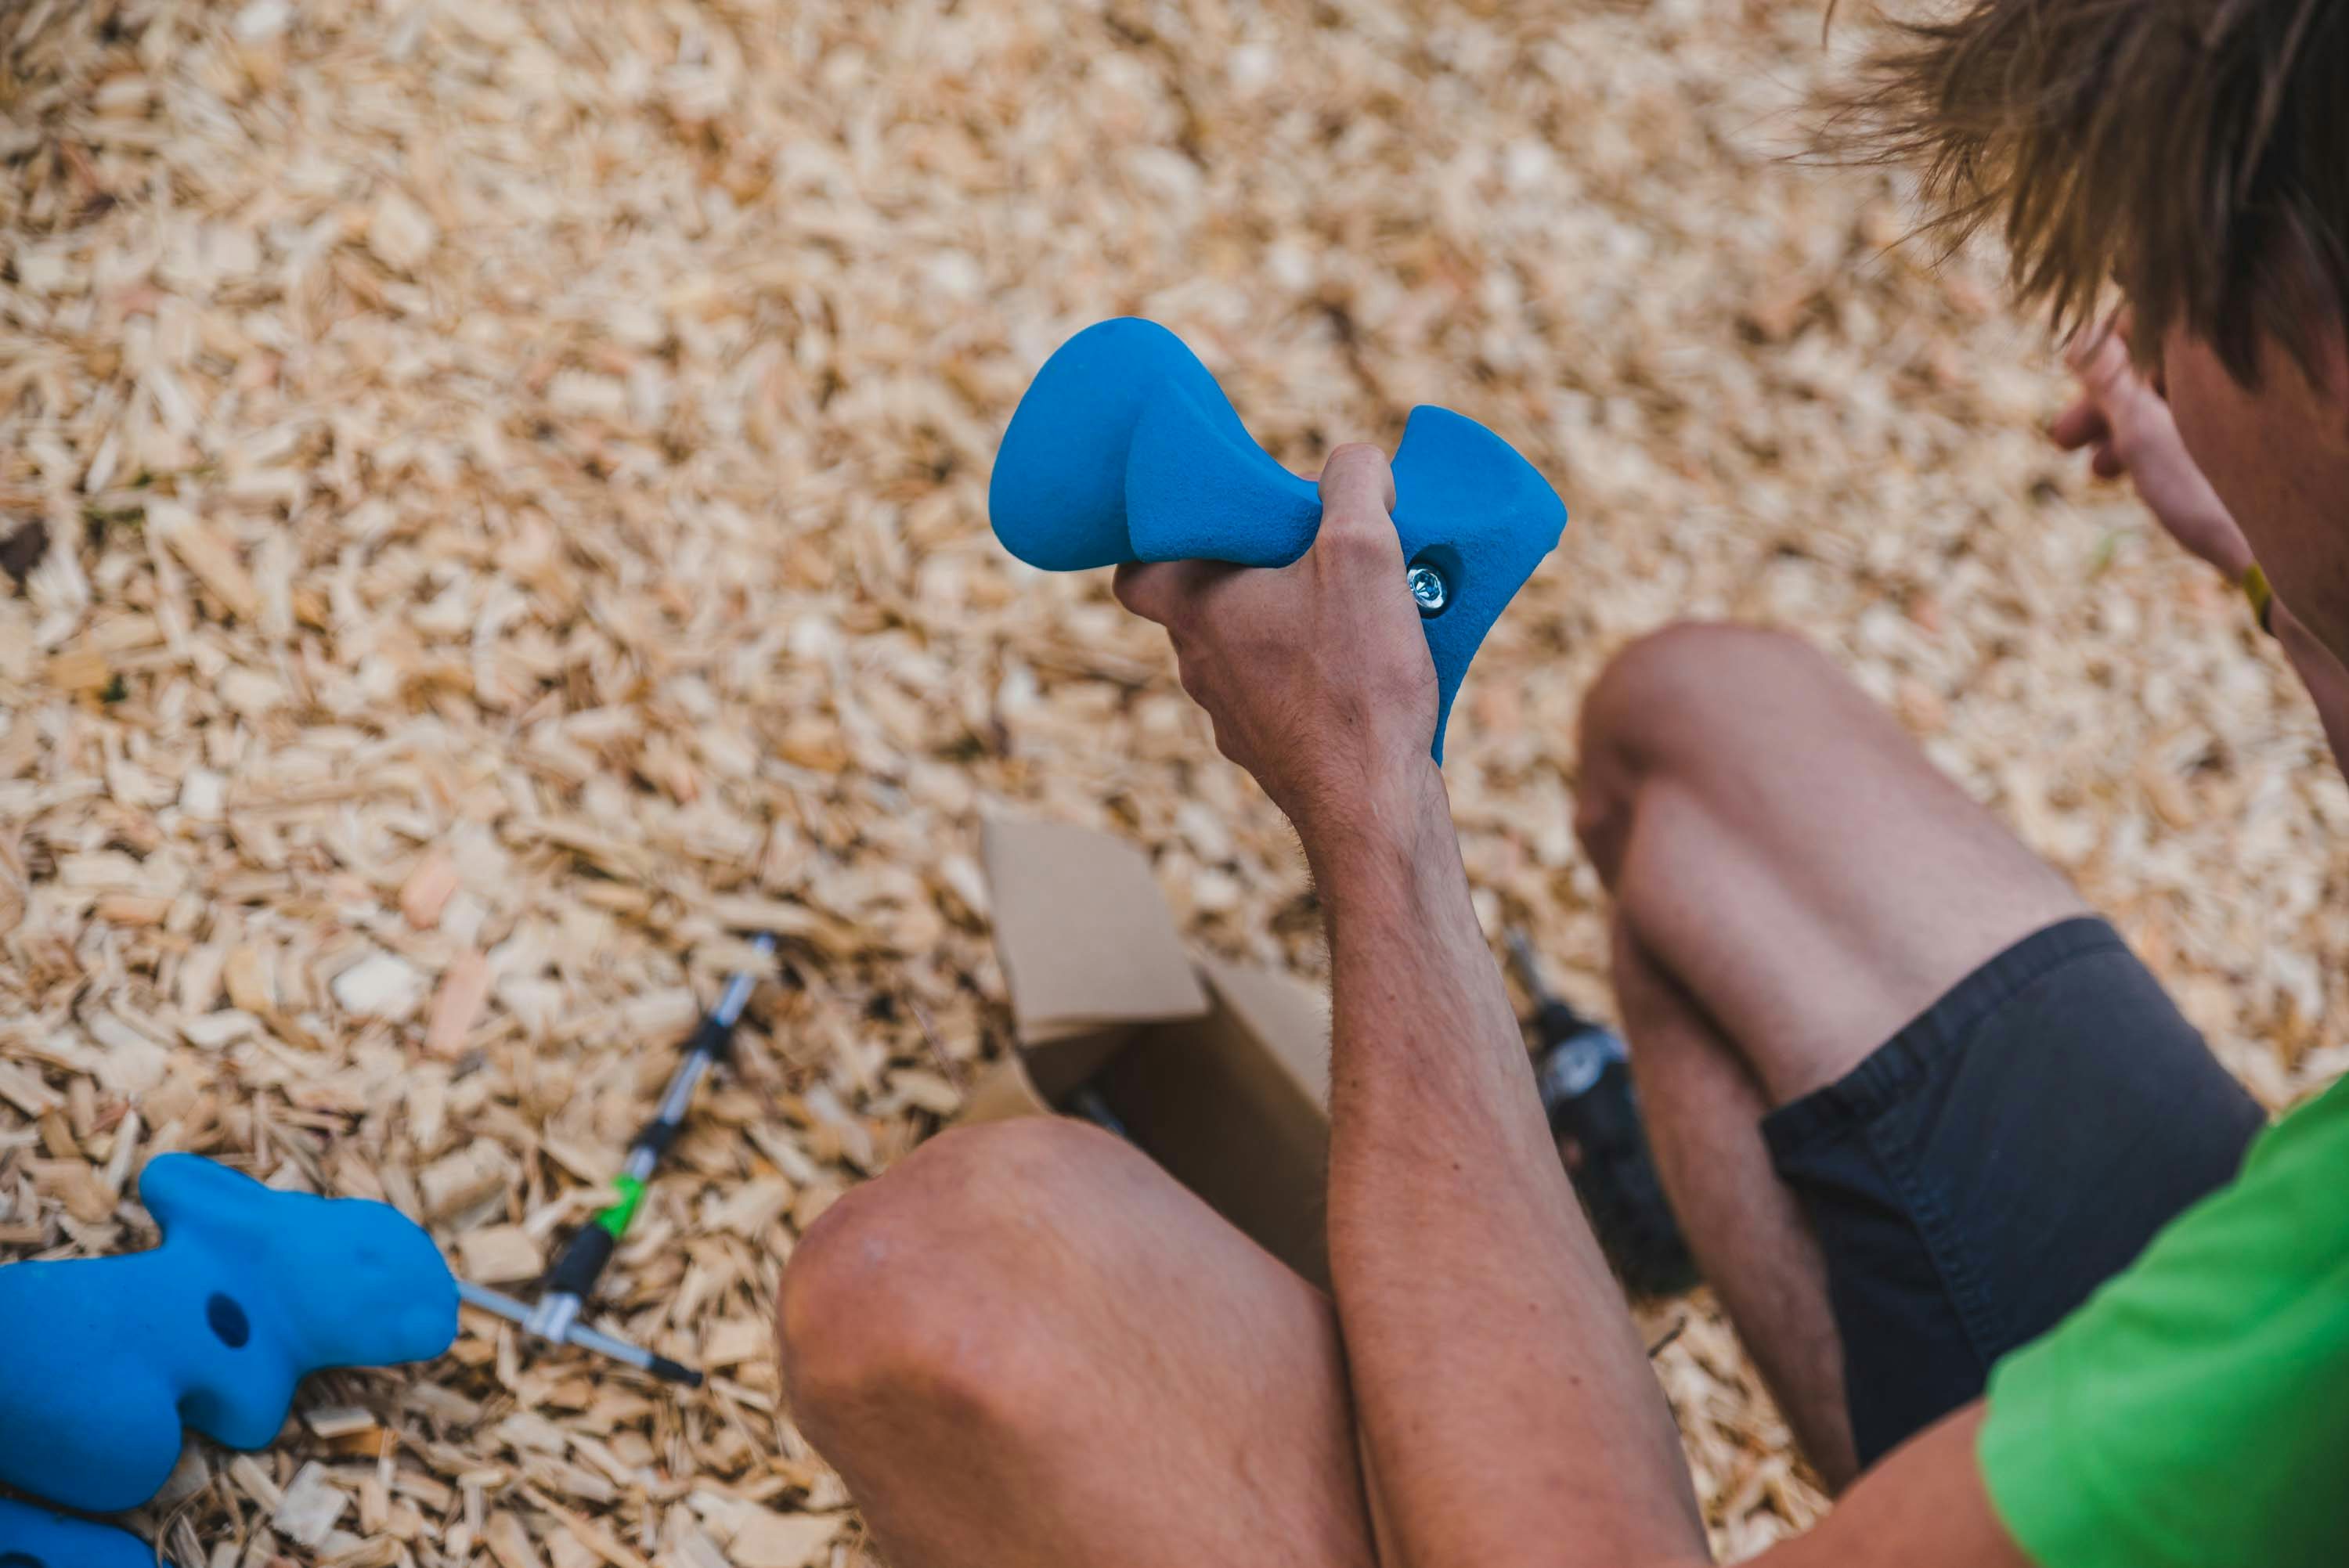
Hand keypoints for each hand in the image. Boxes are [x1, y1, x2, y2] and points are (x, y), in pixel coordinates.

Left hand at [1113, 444, 1439, 848]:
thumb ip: (1354, 486)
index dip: (1155, 543)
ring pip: (1246, 654)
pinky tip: (1367, 666)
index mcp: (1198, 613)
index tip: (1200, 524)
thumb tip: (1356, 461)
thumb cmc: (1354, 681)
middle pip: (1202, 606)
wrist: (1374, 807)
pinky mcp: (1276, 755)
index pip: (1135, 573)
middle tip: (1301, 546)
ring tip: (1353, 604)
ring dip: (1287, 624)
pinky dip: (1315, 675)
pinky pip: (1284, 697)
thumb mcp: (1363, 552)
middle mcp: (1201, 668)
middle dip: (1247, 573)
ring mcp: (1235, 719)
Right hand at [2054, 312, 2251, 575]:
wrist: (2278, 558)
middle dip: (2104, 402)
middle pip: (2159, 363)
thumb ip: (2108, 379)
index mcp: (2220, 348)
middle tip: (2065, 438)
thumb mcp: (2142, 432)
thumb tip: (2080, 335)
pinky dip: (2165, 441)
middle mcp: (2243, 363)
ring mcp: (2255, 400)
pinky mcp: (2261, 435)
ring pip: (2177, 397)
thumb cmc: (2212, 492)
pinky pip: (2202, 421)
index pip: (2153, 316)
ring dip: (2126, 429)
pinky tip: (2140, 476)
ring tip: (2098, 470)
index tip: (2071, 375)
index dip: (2104, 343)